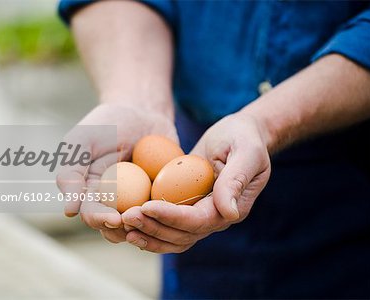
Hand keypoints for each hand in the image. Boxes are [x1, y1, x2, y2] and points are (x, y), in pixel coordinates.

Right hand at [56, 102, 176, 242]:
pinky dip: (167, 214)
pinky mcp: (162, 197)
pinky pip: (165, 211)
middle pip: (115, 226)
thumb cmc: (108, 124)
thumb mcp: (82, 141)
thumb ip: (71, 173)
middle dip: (124, 229)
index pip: (91, 214)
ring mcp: (138, 201)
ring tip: (153, 219)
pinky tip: (173, 211)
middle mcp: (113, 202)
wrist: (143, 112)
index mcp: (91, 193)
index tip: (114, 218)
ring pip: (140, 225)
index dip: (100, 220)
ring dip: (145, 227)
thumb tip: (69, 211)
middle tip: (135, 221)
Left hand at [122, 113, 270, 252]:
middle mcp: (216, 218)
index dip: (171, 216)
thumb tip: (230, 213)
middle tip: (126, 216)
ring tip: (123, 224)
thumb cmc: (244, 137)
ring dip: (148, 233)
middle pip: (182, 235)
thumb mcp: (246, 152)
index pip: (197, 221)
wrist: (239, 133)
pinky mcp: (188, 207)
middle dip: (153, 227)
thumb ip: (236, 180)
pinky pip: (167, 225)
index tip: (146, 206)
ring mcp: (201, 215)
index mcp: (231, 208)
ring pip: (172, 237)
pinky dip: (149, 227)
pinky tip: (128, 223)